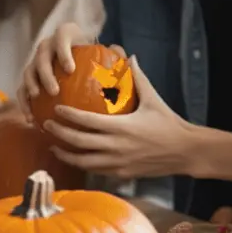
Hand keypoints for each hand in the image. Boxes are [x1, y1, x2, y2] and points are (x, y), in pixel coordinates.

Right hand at [18, 22, 123, 119]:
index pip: (62, 36)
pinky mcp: (29, 77)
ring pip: (28, 71)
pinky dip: (24, 104)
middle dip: (45, 73)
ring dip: (31, 86)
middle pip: (41, 55)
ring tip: (39, 102)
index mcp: (67, 35)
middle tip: (55, 91)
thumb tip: (129, 59)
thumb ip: (117, 56)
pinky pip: (21, 90)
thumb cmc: (98, 57)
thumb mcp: (107, 54)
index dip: (63, 51)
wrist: (81, 60)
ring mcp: (36, 60)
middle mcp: (48, 45)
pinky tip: (31, 119)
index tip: (70, 69)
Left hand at [41, 55, 193, 178]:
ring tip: (54, 145)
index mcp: (121, 127)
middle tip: (47, 124)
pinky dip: (82, 164)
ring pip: (82, 161)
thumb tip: (130, 57)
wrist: (184, 151)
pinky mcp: (121, 174)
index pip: (86, 121)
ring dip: (65, 153)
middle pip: (78, 142)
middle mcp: (116, 147)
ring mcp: (117, 163)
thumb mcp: (153, 99)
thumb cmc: (169, 123)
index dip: (68, 115)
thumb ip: (138, 79)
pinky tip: (76, 158)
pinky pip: (95, 170)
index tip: (56, 108)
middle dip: (58, 133)